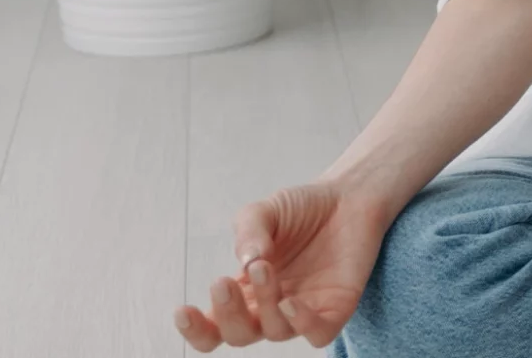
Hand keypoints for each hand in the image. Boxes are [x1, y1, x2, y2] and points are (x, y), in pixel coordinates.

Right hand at [174, 179, 391, 348]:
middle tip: (224, 280)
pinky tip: (291, 303)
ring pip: (275, 331)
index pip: (213, 328)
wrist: (350, 196)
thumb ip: (249, 231)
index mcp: (245, 292)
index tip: (182, 310)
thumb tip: (246, 260)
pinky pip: (319, 333)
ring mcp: (304, 310)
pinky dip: (303, 324)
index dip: (195, 329)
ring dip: (264, 304)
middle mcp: (271, 308)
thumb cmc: (302, 209)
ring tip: (263, 267)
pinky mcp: (336, 308)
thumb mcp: (264, 211)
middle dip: (227, 314)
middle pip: (239, 335)